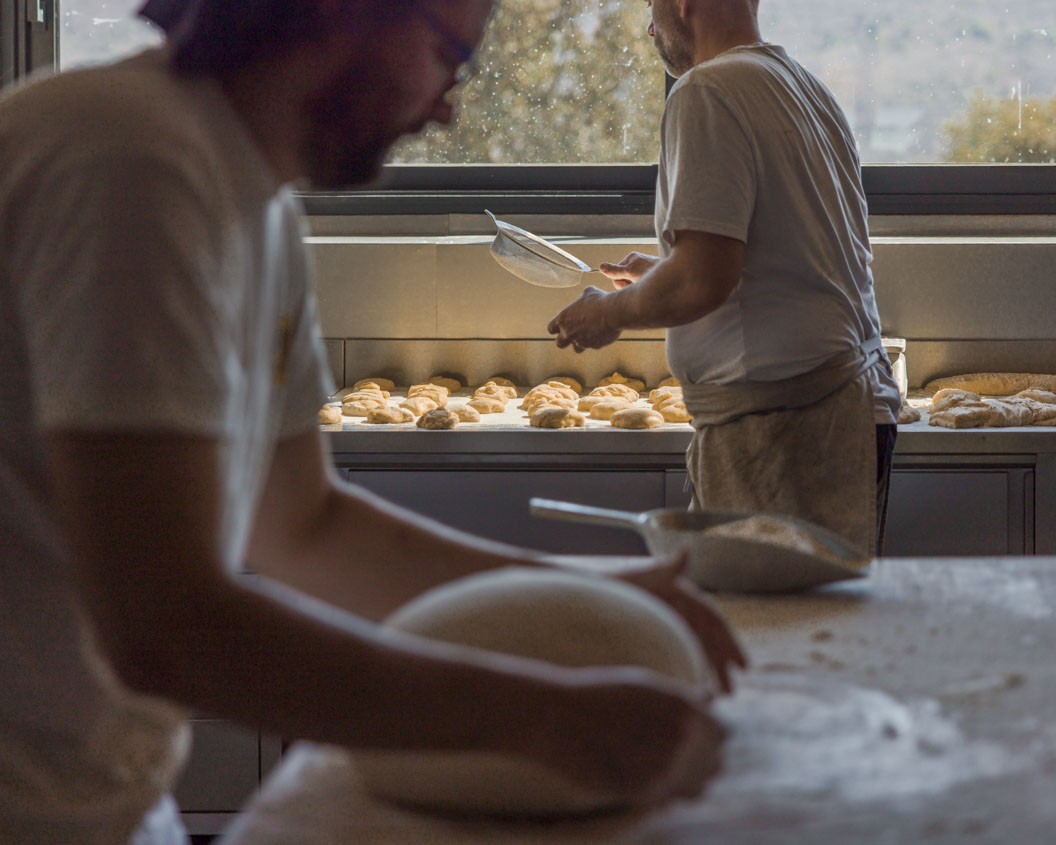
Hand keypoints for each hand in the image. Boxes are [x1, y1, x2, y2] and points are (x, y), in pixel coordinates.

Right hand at [541, 666, 725, 807]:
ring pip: (698, 786)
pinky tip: (642, 773)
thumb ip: (683, 699)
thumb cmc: (601, 695)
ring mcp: (665, 767)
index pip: (724, 734)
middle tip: (674, 755)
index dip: (710, 737)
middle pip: (715, 763)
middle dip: (701, 760)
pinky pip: (669, 798)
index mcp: (686, 707)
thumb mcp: (647, 686)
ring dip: (687, 780)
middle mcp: (682, 737)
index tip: (695, 739)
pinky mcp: (644, 792)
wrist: (557, 716)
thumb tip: (712, 697)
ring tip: (661, 766)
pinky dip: (662, 791)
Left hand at [547, 286, 621, 351]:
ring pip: (577, 348)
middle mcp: (569, 333)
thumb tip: (584, 298)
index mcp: (563, 319)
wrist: (614, 312)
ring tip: (590, 333)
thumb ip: (582, 298)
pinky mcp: (594, 346)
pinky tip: (602, 332)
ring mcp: (581, 341)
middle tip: (573, 334)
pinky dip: (596, 341)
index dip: (556, 328)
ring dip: (581, 343)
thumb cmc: (600, 300)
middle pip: (559, 343)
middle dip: (565, 340)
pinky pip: (593, 346)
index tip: (562, 326)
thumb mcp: (588, 292)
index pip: (551, 328)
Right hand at [598, 252, 659, 289]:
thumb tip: (600, 267)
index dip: (620, 283)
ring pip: (633, 284)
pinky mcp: (653, 276)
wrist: (676, 275)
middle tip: (638, 284)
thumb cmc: (652, 272)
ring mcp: (646, 270)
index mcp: (631, 258)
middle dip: (629, 285)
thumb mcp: (630, 272)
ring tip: (647, 284)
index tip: (628, 284)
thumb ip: (614, 271)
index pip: (615, 274)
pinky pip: (642, 285)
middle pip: (624, 279)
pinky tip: (652, 286)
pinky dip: (645, 287)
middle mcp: (638, 262)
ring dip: (637, 287)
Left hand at [618, 552, 747, 695]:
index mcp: (686, 598)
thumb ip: (669, 570)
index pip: (715, 623)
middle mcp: (684, 613)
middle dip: (722, 667)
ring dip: (710, 674)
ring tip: (719, 698)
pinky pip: (683, 658)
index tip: (744, 667)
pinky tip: (695, 692)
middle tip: (731, 693)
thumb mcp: (647, 577)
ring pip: (698, 653)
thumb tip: (686, 550)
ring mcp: (674, 627)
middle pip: (709, 643)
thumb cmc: (623, 585)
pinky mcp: (662, 639)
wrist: (597, 597)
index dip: (730, 645)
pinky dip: (691, 673)